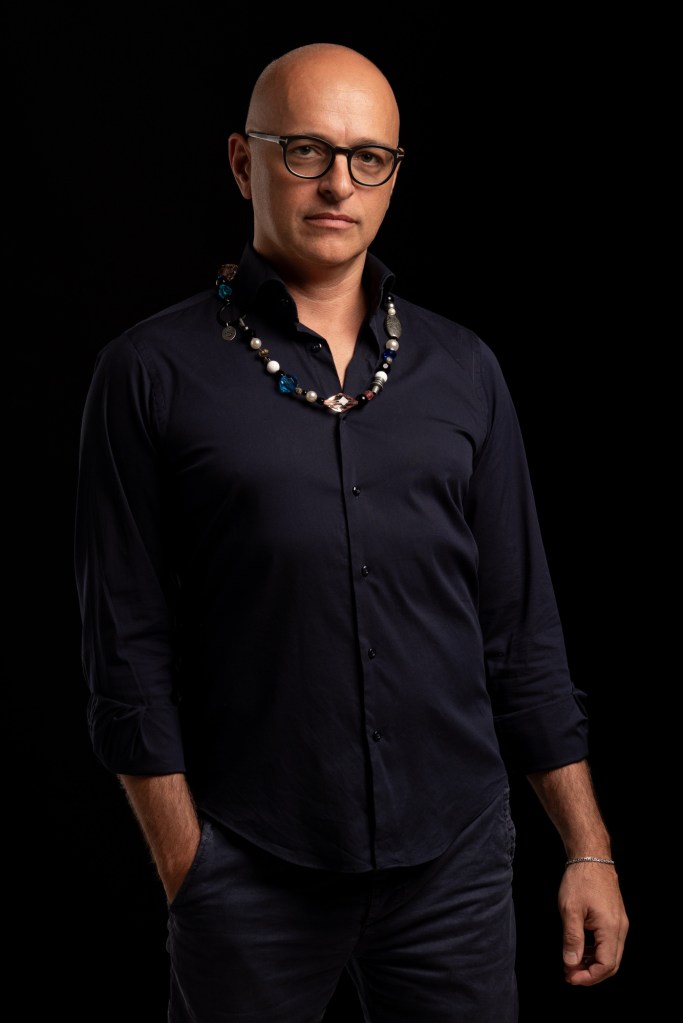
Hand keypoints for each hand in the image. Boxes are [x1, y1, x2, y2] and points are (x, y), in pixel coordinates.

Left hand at [559, 861, 627, 984]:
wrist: (591, 857)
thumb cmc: (581, 880)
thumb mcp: (570, 910)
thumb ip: (572, 939)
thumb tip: (571, 963)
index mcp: (611, 928)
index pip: (606, 965)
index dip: (588, 976)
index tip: (570, 977)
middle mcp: (620, 928)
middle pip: (611, 964)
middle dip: (591, 973)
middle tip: (570, 975)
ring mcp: (620, 923)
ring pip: (611, 954)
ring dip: (593, 963)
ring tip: (572, 963)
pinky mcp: (615, 918)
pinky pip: (609, 943)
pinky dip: (596, 951)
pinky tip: (581, 949)